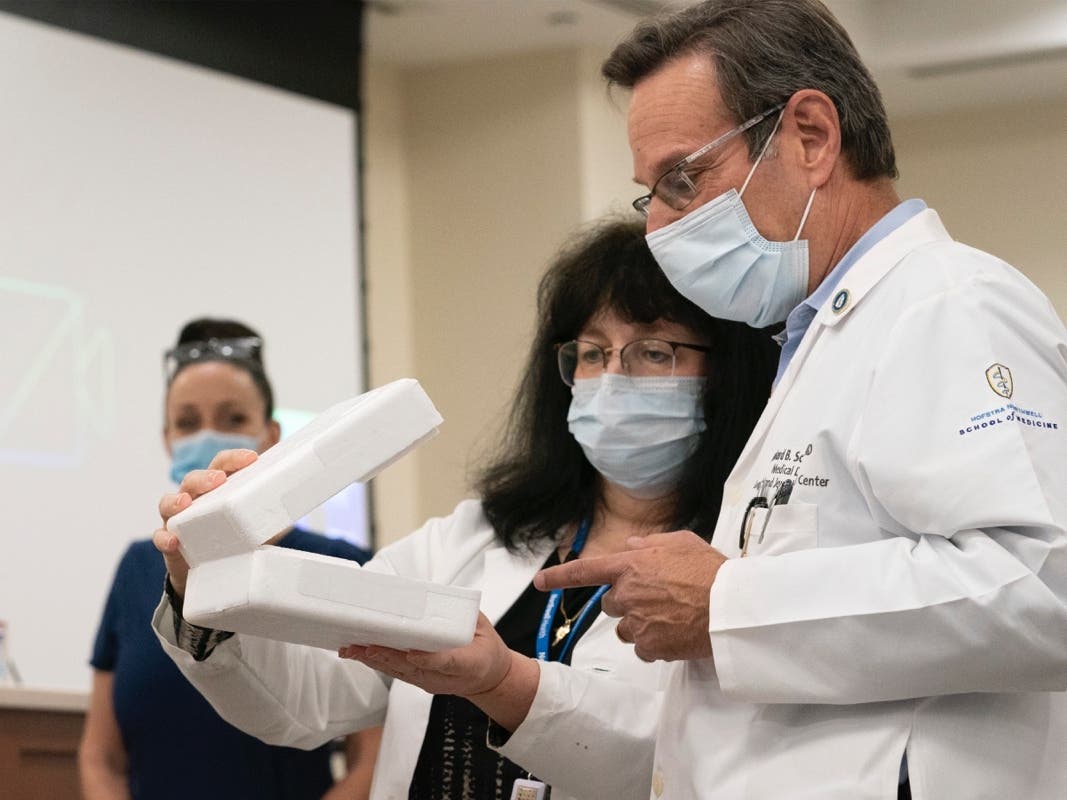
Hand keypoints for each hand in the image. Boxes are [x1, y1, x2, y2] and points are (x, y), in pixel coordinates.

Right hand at [152, 448, 258, 595]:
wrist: (214, 571)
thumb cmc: (235, 538)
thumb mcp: (254, 525)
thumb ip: (270, 514)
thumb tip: (296, 503)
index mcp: (216, 488)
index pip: (221, 465)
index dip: (233, 459)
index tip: (251, 458)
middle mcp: (195, 498)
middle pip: (193, 480)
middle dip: (205, 478)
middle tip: (218, 480)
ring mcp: (178, 519)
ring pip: (169, 503)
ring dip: (175, 501)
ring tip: (185, 503)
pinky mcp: (169, 542)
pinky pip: (160, 536)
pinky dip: (164, 537)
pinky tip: (172, 540)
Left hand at [338, 613, 540, 731]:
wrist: (489, 679)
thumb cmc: (485, 649)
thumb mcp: (484, 627)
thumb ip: (464, 614)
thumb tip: (441, 594)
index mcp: (469, 663)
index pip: (447, 661)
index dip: (429, 658)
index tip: (414, 652)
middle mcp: (445, 677)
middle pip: (414, 668)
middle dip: (388, 657)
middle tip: (366, 645)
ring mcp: (430, 681)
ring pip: (400, 672)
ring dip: (375, 661)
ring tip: (353, 650)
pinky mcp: (420, 681)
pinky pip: (397, 672)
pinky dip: (378, 663)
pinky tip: (361, 655)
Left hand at [534, 530, 725, 661]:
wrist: (731, 608)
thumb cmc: (710, 570)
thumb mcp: (680, 542)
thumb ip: (649, 544)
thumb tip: (630, 546)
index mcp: (630, 566)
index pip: (586, 571)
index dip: (559, 577)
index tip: (539, 583)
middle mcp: (627, 594)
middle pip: (611, 604)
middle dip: (627, 602)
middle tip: (658, 600)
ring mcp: (637, 623)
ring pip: (625, 629)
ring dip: (641, 625)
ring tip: (671, 617)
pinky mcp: (650, 647)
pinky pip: (643, 649)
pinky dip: (656, 645)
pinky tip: (676, 634)